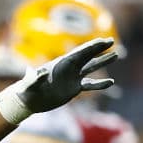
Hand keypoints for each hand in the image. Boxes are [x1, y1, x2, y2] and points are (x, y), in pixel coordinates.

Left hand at [0, 37, 117, 123]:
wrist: (28, 101)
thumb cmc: (27, 91)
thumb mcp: (29, 84)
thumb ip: (34, 78)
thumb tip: (38, 72)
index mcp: (60, 64)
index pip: (79, 53)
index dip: (92, 47)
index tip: (104, 41)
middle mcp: (68, 69)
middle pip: (87, 56)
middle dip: (99, 49)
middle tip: (111, 41)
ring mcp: (72, 78)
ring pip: (90, 68)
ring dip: (102, 61)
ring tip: (116, 55)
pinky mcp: (73, 89)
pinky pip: (89, 85)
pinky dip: (99, 84)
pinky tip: (110, 82)